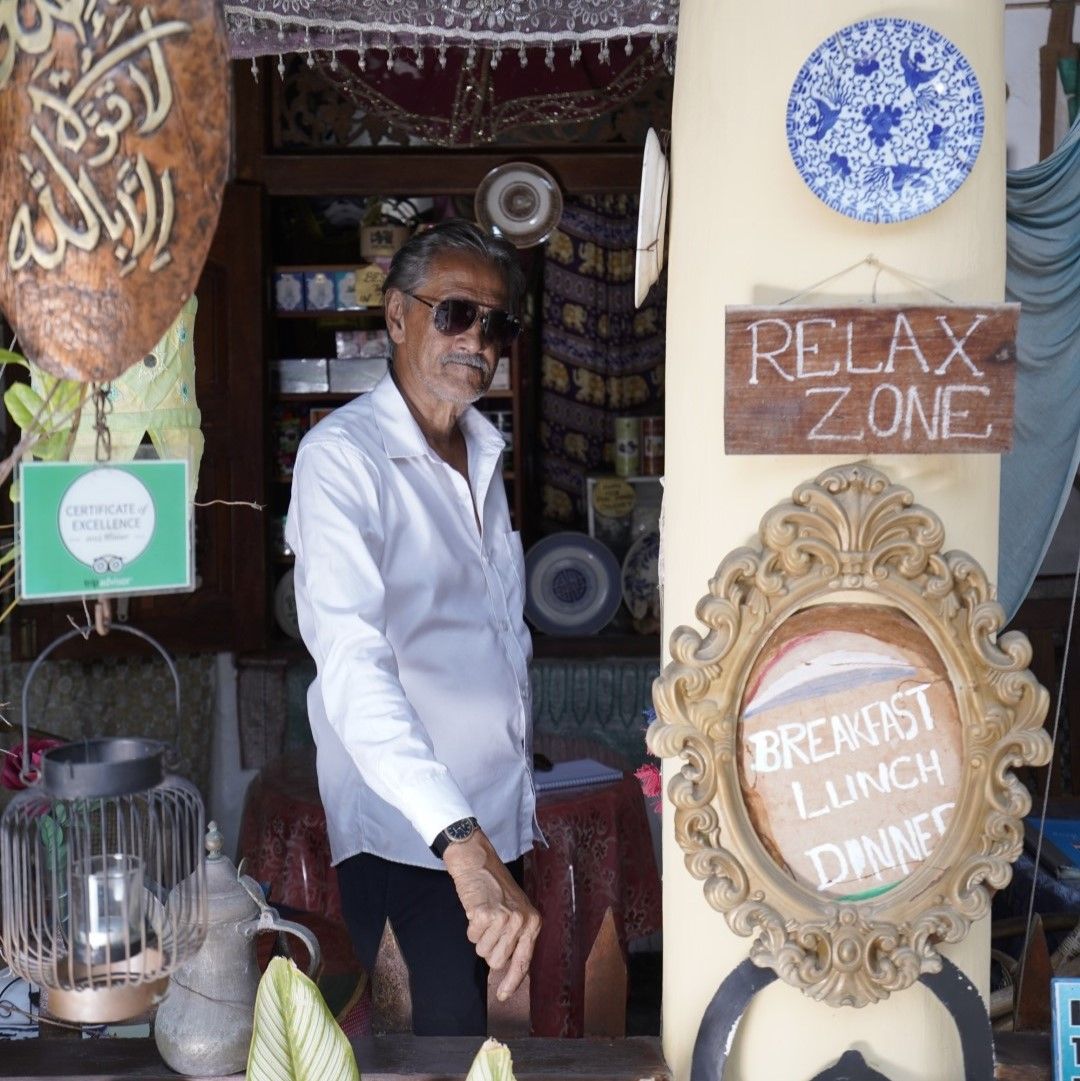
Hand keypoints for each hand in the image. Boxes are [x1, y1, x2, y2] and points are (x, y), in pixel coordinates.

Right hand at [442, 829, 540, 1000]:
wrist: (478, 860)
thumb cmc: (495, 886)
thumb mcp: (516, 910)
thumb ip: (517, 937)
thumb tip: (509, 971)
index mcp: (533, 922)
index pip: (523, 962)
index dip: (512, 981)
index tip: (503, 997)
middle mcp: (522, 921)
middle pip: (497, 961)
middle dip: (488, 948)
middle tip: (488, 926)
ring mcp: (504, 918)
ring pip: (483, 951)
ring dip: (479, 937)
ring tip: (483, 915)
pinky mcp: (485, 915)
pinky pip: (471, 937)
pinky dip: (470, 926)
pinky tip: (475, 909)